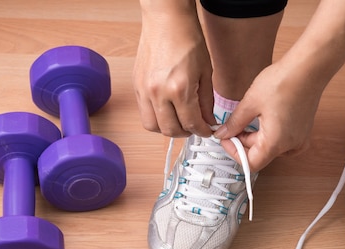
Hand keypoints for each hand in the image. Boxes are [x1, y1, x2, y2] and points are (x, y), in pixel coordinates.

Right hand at [133, 3, 214, 137]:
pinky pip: (144, 112)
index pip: (191, 124)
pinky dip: (156, 117)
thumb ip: (206, 101)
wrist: (167, 19)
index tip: (206, 130)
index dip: (202, 131)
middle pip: (170, 130)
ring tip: (179, 121)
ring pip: (153, 126)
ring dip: (168, 128)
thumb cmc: (187, 39)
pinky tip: (167, 110)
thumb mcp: (205, 72)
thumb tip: (207, 120)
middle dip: (185, 133)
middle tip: (194, 127)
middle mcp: (159, 93)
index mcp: (179, 89)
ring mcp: (144, 90)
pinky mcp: (137, 86)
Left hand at [214, 61, 322, 172]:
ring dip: (256, 137)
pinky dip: (270, 134)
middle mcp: (290, 146)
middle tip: (234, 123)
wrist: (308, 68)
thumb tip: (223, 134)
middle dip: (244, 141)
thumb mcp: (251, 103)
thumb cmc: (284, 82)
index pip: (251, 163)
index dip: (234, 152)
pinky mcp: (303, 131)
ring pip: (271, 147)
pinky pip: (283, 141)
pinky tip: (265, 117)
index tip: (226, 138)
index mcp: (276, 143)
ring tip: (250, 116)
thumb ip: (234, 123)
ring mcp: (299, 139)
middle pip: (260, 154)